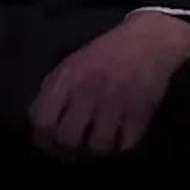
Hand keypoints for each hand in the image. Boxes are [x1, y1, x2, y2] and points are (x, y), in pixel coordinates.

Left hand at [28, 12, 189, 160]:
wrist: (149, 42)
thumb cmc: (106, 53)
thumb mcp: (72, 64)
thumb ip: (54, 91)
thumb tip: (40, 124)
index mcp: (68, 77)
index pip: (42, 120)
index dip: (42, 137)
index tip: (48, 142)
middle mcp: (89, 90)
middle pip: (67, 138)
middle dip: (67, 147)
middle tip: (74, 146)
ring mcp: (116, 103)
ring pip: (97, 147)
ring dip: (95, 147)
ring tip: (97, 139)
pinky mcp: (140, 114)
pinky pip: (123, 145)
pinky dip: (119, 144)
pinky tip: (117, 134)